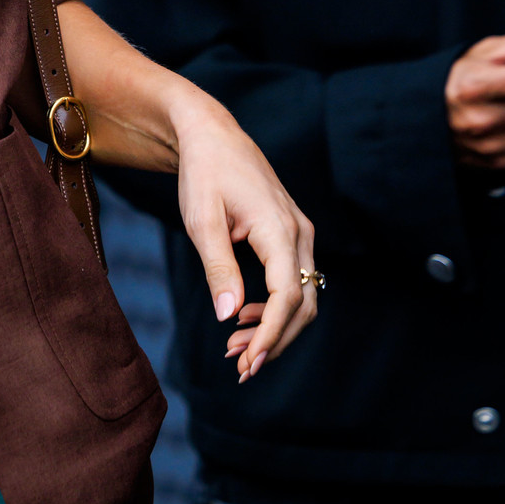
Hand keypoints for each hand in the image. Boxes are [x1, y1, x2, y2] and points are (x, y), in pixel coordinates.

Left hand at [171, 95, 318, 383]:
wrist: (212, 136)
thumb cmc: (204, 173)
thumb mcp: (201, 220)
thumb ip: (217, 267)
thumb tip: (227, 316)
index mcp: (279, 228)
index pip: (287, 295)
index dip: (270, 334)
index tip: (249, 363)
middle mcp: (300, 232)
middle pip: (303, 303)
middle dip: (274, 339)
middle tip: (240, 367)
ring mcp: (299, 233)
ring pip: (302, 295)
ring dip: (274, 326)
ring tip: (236, 349)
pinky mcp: (290, 234)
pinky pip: (294, 280)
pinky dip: (273, 306)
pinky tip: (242, 317)